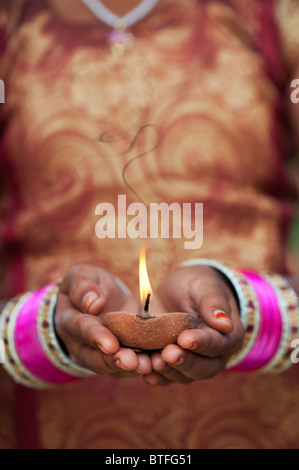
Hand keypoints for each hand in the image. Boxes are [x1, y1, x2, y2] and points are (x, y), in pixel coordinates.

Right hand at [55, 264, 151, 377]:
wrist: (97, 299)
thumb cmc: (87, 284)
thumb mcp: (81, 276)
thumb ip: (83, 287)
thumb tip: (94, 303)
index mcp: (68, 320)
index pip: (81, 329)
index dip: (96, 337)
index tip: (111, 344)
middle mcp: (80, 343)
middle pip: (94, 357)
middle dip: (113, 360)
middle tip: (131, 362)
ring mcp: (97, 354)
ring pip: (111, 366)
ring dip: (129, 368)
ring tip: (147, 366)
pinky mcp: (116, 357)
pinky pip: (126, 367)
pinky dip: (141, 367)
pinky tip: (157, 364)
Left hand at [144, 265, 243, 384]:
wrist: (179, 290)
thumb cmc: (197, 284)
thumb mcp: (205, 286)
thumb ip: (214, 303)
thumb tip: (225, 324)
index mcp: (227, 336)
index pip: (216, 343)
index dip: (201, 342)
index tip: (184, 338)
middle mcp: (214, 356)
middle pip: (203, 367)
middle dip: (184, 362)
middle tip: (167, 353)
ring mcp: (193, 364)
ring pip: (184, 376)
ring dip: (169, 371)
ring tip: (153, 362)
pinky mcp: (174, 366)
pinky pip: (167, 377)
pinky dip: (156, 376)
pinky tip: (145, 372)